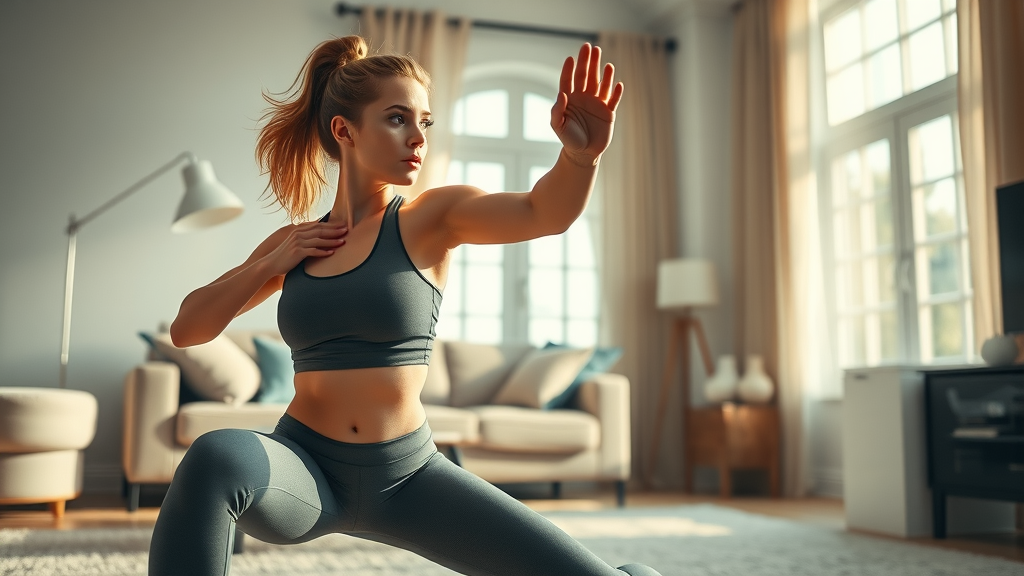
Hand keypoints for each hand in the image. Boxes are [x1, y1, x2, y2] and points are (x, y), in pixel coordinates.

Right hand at [262, 221, 346, 275]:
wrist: (271, 263)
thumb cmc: (285, 255)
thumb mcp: (295, 243)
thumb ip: (306, 238)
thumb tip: (318, 237)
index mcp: (299, 230)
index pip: (318, 225)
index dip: (331, 225)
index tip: (343, 225)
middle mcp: (299, 234)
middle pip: (320, 230)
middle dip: (335, 230)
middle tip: (347, 230)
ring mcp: (298, 242)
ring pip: (318, 240)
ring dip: (332, 241)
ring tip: (343, 241)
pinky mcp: (297, 252)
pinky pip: (313, 251)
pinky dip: (323, 252)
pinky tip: (332, 253)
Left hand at [550, 43, 623, 165]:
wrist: (583, 154)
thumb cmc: (568, 139)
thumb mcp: (558, 126)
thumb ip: (557, 110)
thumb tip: (562, 93)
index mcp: (570, 99)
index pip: (568, 80)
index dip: (569, 69)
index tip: (571, 58)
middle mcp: (584, 98)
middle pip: (586, 76)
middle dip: (588, 62)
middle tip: (590, 47)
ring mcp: (597, 104)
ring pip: (601, 84)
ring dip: (604, 73)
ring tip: (606, 63)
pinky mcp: (608, 112)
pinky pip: (613, 100)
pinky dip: (616, 92)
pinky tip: (618, 83)